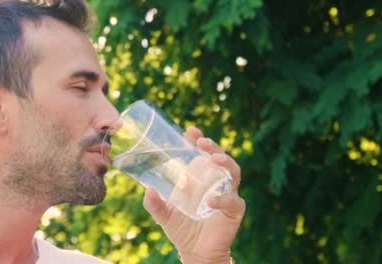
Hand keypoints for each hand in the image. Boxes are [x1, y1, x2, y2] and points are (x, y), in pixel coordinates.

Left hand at [143, 126, 244, 263]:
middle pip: (220, 158)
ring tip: (213, 159)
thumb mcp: (164, 215)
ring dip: (225, 162)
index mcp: (201, 178)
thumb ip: (154, 204)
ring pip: (233, 172)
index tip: (190, 131)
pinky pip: (232, 201)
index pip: (202, 154)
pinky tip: (211, 200)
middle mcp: (217, 182)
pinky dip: (222, 199)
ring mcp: (228, 194)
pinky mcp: (235, 210)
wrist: (195, 252)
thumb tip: (147, 190)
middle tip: (201, 141)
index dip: (198, 140)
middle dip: (213, 146)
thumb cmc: (182, 229)